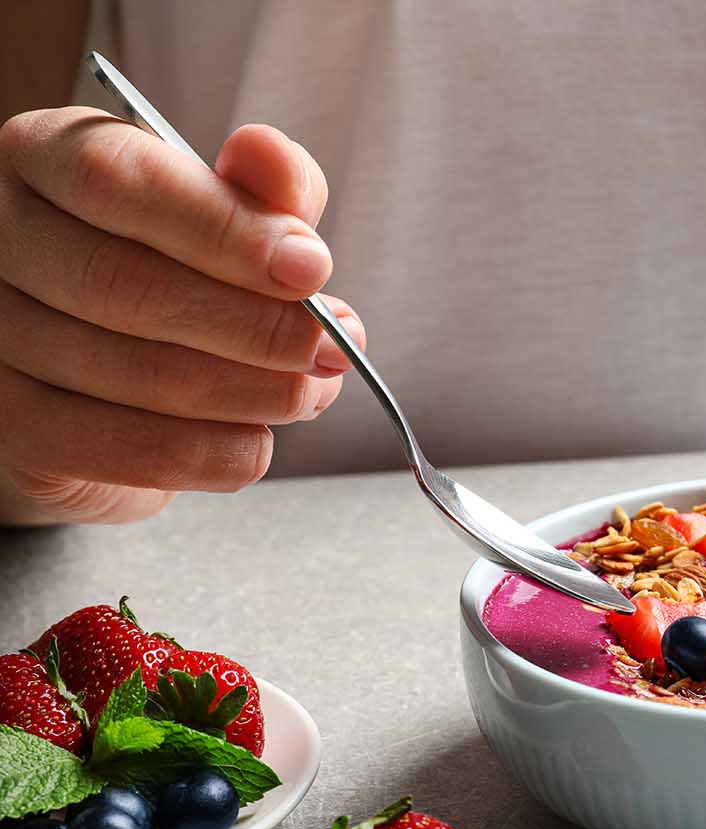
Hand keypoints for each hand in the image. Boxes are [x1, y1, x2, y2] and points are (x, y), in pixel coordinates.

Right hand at [0, 107, 364, 523]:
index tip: (311, 268)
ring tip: (313, 388)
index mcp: (43, 158)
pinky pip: (132, 450)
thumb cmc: (174, 265)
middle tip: (331, 345)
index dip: (224, 228)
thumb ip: (263, 184)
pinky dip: (219, 451)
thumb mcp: (229, 207)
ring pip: (138, 374)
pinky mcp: (20, 426)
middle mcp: (0, 241)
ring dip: (254, 392)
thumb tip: (274, 167)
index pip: (116, 180)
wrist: (107, 368)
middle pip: (125, 286)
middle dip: (254, 326)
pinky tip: (260, 436)